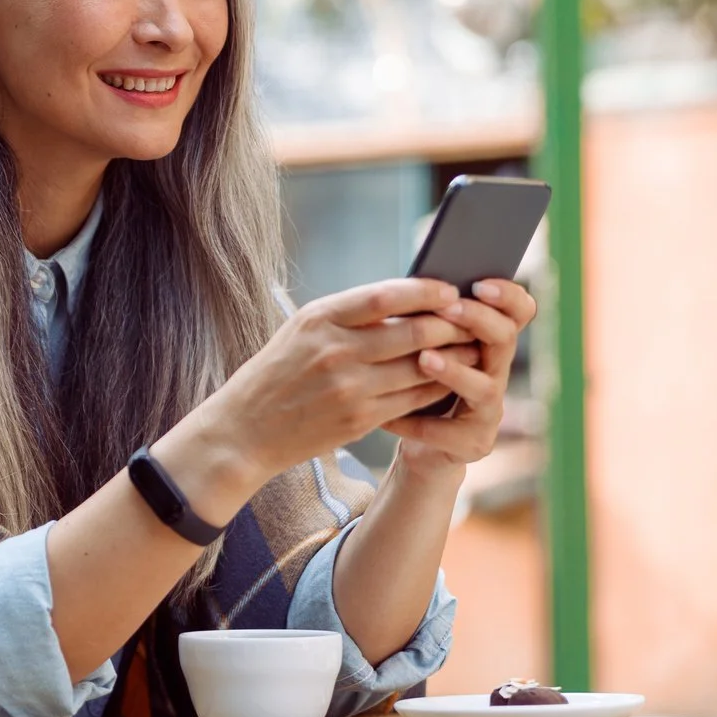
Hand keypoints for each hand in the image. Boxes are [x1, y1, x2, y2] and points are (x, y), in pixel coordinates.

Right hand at [157, 278, 477, 485]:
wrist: (244, 429)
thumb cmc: (276, 373)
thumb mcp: (301, 331)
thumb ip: (348, 315)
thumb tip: (405, 299)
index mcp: (319, 319)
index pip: (384, 295)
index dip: (424, 290)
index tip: (448, 288)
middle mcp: (336, 351)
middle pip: (413, 331)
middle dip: (451, 323)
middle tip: (471, 318)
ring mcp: (349, 387)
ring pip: (422, 367)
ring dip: (454, 356)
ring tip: (471, 347)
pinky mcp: (360, 419)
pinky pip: (413, 398)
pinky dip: (437, 386)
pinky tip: (449, 379)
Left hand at [383, 278, 536, 475]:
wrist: (414, 441)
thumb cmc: (413, 380)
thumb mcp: (417, 344)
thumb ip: (424, 320)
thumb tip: (408, 283)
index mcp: (488, 343)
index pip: (519, 312)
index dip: (508, 296)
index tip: (479, 282)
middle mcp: (496, 373)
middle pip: (504, 339)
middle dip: (478, 320)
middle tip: (448, 308)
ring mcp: (489, 410)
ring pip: (486, 387)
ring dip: (455, 371)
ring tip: (425, 359)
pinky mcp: (474, 443)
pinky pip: (449, 432)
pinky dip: (418, 423)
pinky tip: (390, 418)